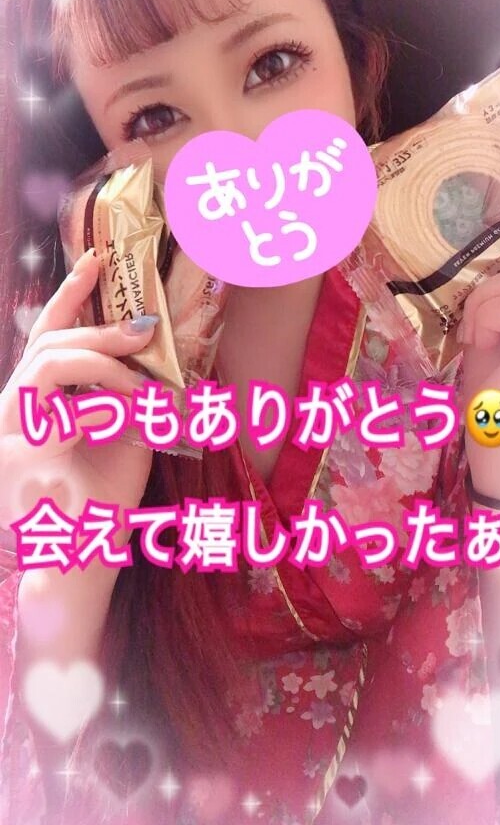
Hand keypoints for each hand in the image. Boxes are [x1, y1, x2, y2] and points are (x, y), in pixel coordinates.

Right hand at [0, 249, 157, 533]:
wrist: (82, 564)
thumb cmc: (104, 500)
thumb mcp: (127, 434)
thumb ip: (131, 392)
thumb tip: (159, 351)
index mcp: (39, 399)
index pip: (47, 334)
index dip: (71, 295)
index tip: (97, 259)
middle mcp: (15, 409)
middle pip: (50, 344)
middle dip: (102, 332)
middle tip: (145, 332)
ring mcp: (8, 432)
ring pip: (47, 365)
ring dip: (103, 370)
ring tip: (141, 392)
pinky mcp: (14, 459)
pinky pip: (58, 415)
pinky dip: (100, 411)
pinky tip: (129, 418)